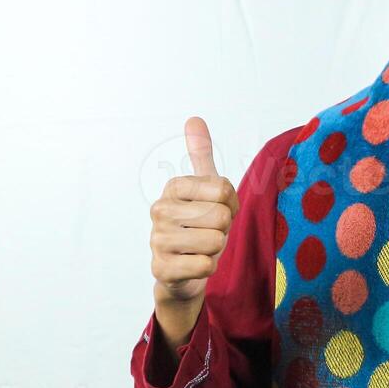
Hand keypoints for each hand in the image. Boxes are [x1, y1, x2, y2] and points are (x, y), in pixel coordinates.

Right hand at [149, 116, 240, 305]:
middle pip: (221, 217)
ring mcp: (157, 240)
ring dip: (215, 250)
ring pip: (215, 242)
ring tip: (200, 248)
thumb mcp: (203, 188)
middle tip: (208, 232)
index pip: (224, 189)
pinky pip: (205, 265)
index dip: (231, 204)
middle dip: (223, 229)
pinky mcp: (161, 269)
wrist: (183, 269)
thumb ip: (201, 154)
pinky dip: (207, 268)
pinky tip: (193, 264)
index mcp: (173, 187)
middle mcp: (159, 210)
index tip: (217, 209)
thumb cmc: (198, 224)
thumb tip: (194, 118)